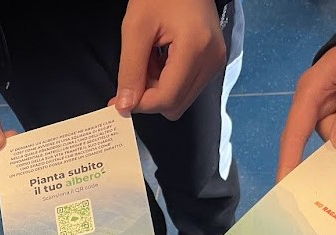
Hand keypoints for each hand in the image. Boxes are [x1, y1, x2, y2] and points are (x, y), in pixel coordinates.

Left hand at [111, 0, 226, 119]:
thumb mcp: (136, 28)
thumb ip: (130, 70)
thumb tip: (126, 105)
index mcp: (196, 49)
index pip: (167, 98)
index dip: (140, 104)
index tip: (120, 99)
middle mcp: (212, 60)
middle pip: (175, 105)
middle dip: (150, 96)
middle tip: (137, 70)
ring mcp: (215, 62)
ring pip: (180, 100)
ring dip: (158, 89)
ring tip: (150, 60)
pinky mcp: (213, 63)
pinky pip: (187, 89)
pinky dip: (168, 82)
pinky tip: (160, 61)